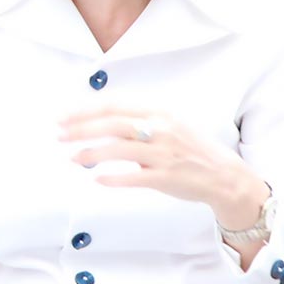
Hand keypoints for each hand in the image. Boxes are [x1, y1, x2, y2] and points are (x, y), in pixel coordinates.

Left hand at [60, 106, 267, 237]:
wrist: (224, 175)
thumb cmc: (188, 149)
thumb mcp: (166, 124)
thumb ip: (136, 121)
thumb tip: (96, 122)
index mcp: (159, 112)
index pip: (114, 105)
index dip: (85, 110)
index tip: (62, 117)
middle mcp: (161, 128)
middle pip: (112, 124)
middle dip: (80, 129)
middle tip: (58, 135)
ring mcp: (164, 153)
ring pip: (118, 149)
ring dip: (90, 153)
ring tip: (72, 157)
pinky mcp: (166, 177)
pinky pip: (133, 176)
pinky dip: (112, 178)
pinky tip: (96, 178)